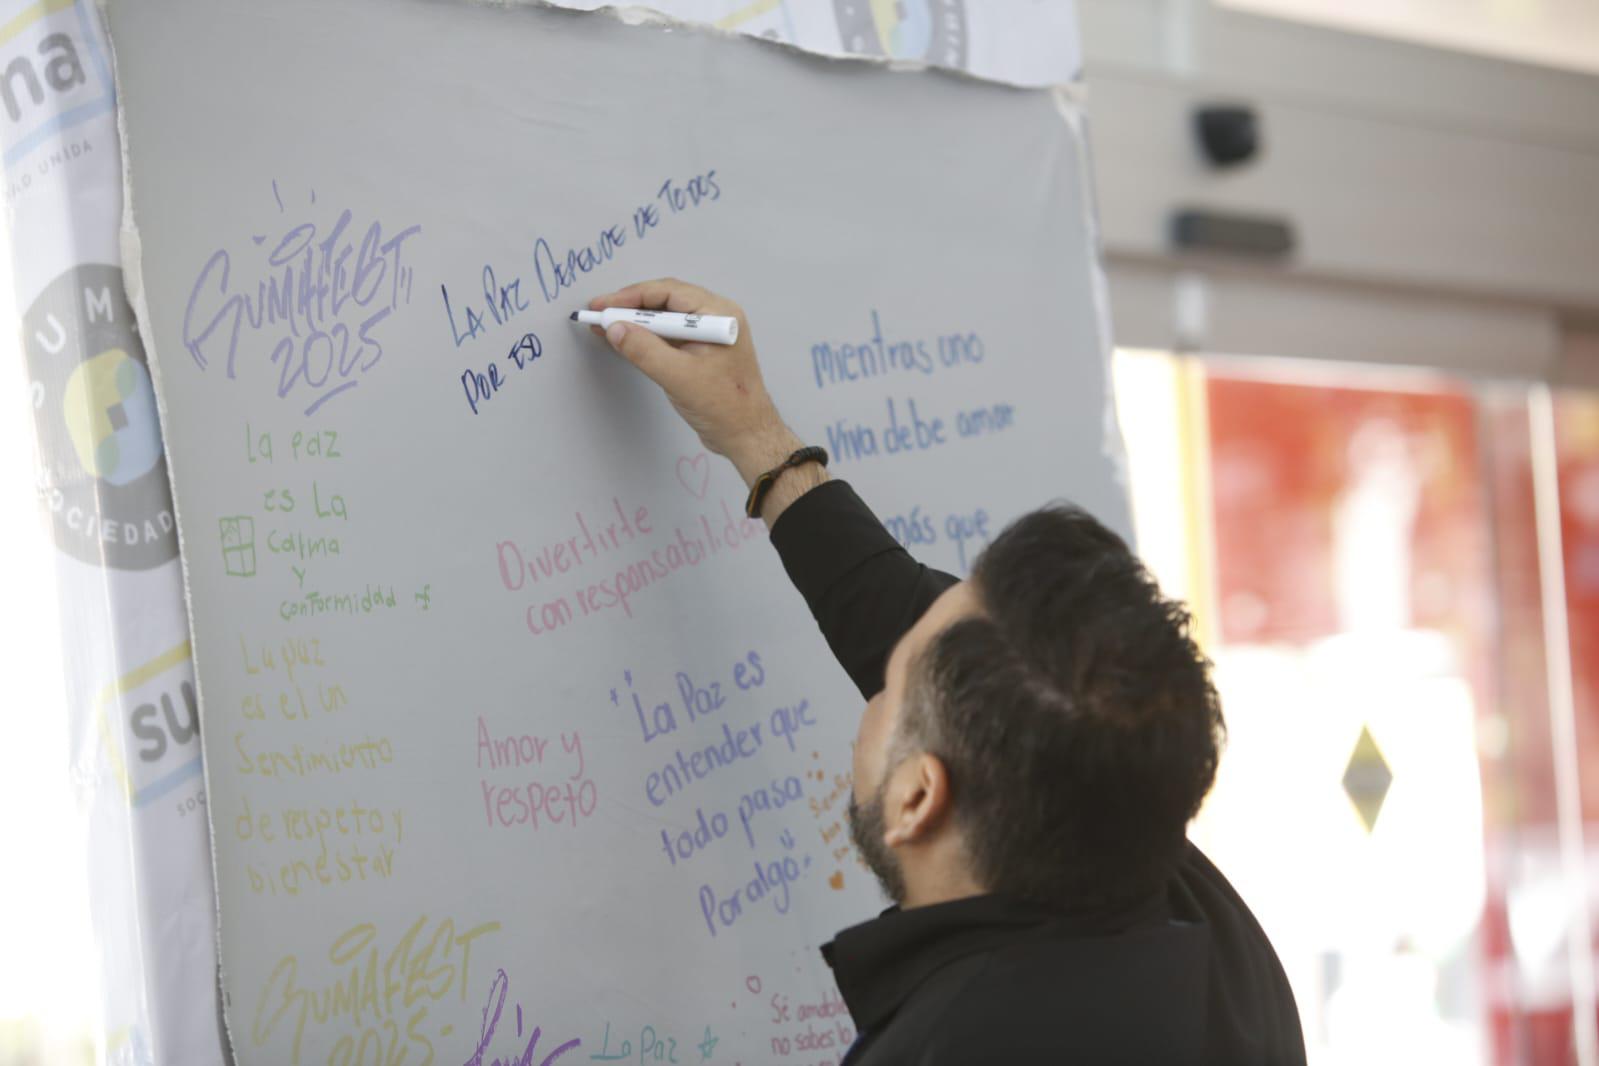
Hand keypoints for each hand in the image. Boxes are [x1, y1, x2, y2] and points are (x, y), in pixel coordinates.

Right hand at [587, 278, 807, 487]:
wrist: (747, 436)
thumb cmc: (725, 407)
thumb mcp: (680, 377)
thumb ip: (645, 350)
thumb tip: (615, 328)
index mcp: (719, 315)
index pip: (668, 292)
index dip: (631, 297)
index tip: (602, 305)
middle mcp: (715, 319)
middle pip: (665, 301)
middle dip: (630, 307)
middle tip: (599, 313)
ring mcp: (708, 336)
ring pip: (665, 319)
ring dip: (636, 323)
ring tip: (605, 326)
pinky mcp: (700, 353)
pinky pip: (668, 337)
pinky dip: (646, 338)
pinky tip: (625, 341)